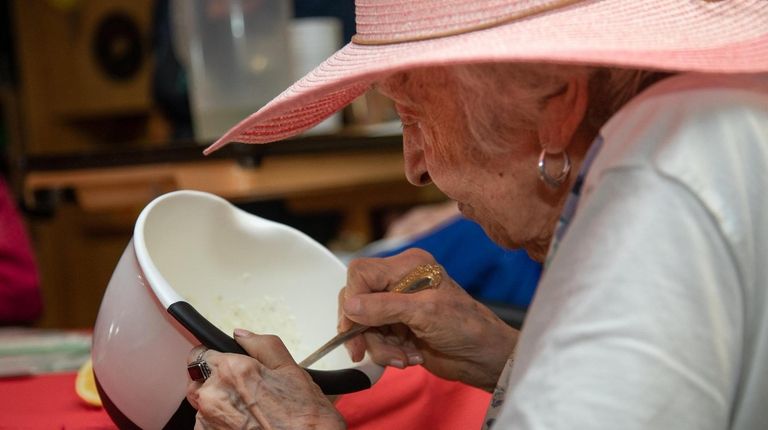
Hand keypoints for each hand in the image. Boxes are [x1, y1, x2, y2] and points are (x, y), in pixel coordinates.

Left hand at [186, 330, 345, 429]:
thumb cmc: (304, 416)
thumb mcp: (290, 370)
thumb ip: (262, 345)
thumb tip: (242, 335)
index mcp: (231, 370)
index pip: (201, 354)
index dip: (217, 359)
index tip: (226, 366)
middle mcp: (213, 396)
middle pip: (200, 380)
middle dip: (218, 382)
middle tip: (246, 392)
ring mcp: (208, 421)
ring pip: (203, 404)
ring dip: (219, 404)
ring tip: (249, 412)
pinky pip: (208, 424)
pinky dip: (221, 423)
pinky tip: (245, 424)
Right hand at [339, 248, 517, 391]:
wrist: (484, 357)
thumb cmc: (465, 327)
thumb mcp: (425, 313)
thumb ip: (384, 307)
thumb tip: (349, 305)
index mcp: (407, 265)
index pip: (361, 273)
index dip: (353, 298)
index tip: (352, 326)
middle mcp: (398, 281)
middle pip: (357, 300)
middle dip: (363, 330)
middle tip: (363, 350)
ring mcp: (397, 306)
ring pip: (363, 324)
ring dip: (380, 346)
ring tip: (404, 357)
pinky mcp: (397, 328)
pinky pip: (375, 339)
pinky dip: (387, 353)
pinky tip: (409, 357)